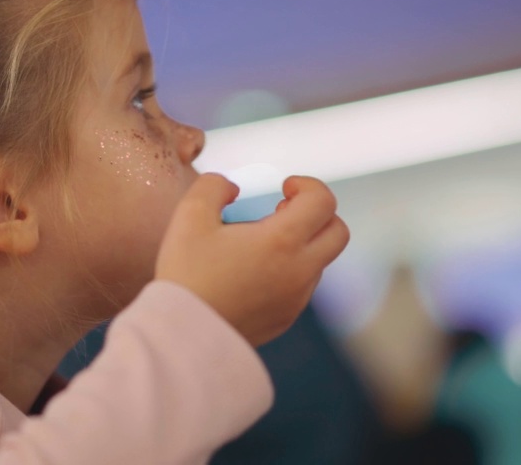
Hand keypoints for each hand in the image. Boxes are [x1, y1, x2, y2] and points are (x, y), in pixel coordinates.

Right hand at [155, 173, 348, 346]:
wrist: (183, 335)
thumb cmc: (187, 275)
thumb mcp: (189, 216)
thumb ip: (213, 187)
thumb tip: (232, 188)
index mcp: (282, 241)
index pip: (323, 202)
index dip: (308, 185)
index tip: (284, 187)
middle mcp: (299, 271)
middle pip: (338, 232)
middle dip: (317, 213)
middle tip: (282, 210)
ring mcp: (296, 298)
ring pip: (321, 260)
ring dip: (302, 242)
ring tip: (261, 242)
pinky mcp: (286, 318)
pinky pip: (303, 286)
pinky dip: (291, 269)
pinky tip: (255, 270)